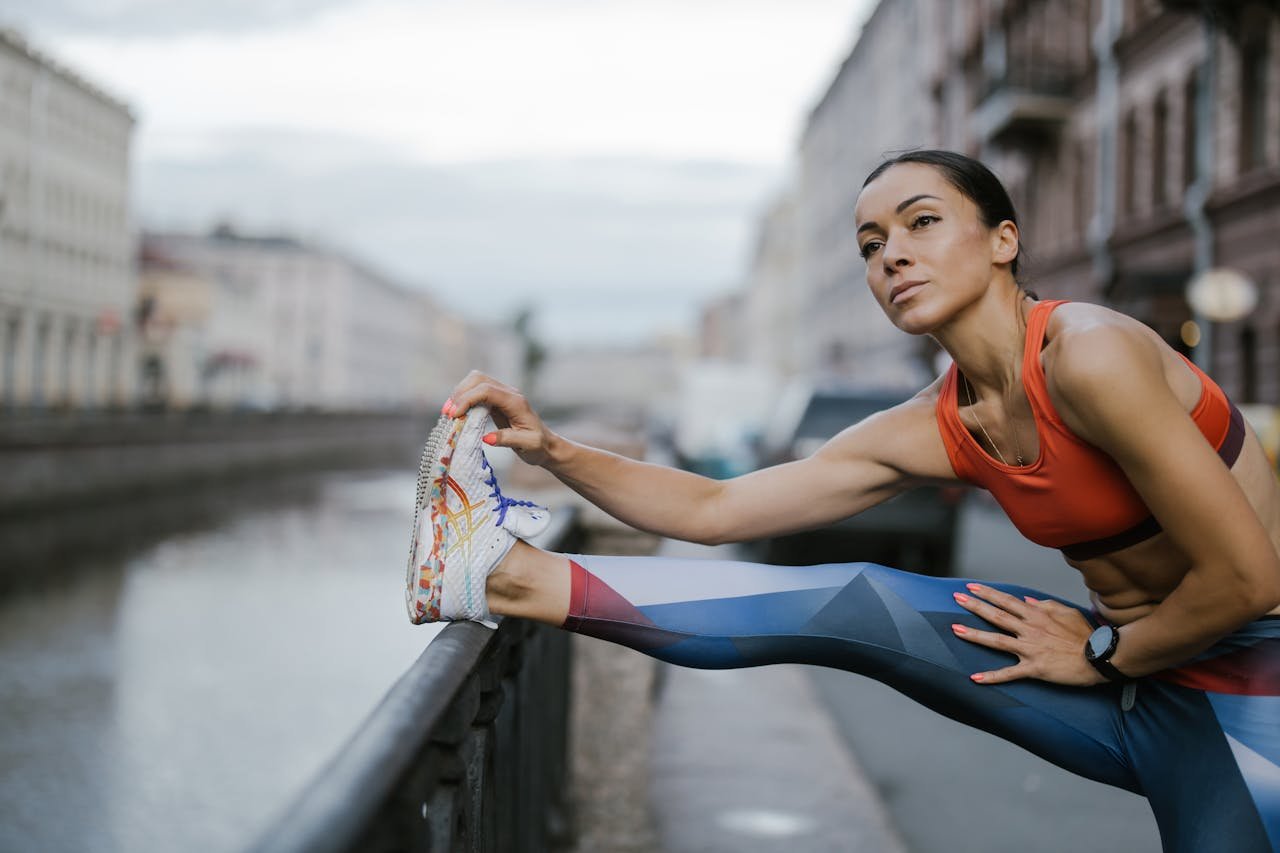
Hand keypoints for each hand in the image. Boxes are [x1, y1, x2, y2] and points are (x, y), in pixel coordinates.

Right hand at [443, 372, 554, 466]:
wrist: (546, 444)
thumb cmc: (538, 446)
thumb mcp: (528, 446)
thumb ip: (508, 440)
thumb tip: (486, 438)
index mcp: (516, 402)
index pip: (486, 391)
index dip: (467, 400)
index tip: (454, 415)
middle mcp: (509, 394)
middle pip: (478, 379)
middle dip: (460, 393)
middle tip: (448, 414)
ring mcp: (502, 395)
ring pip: (476, 381)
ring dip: (460, 394)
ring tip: (449, 413)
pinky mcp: (496, 401)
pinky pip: (477, 392)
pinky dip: (464, 398)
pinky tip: (458, 413)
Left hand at [951, 583, 1104, 686]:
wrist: (1101, 658)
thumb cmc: (1086, 635)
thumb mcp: (1067, 613)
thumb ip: (1046, 605)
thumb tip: (1029, 601)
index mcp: (1037, 615)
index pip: (1007, 601)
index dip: (988, 594)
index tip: (971, 588)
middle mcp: (1030, 629)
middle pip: (996, 616)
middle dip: (974, 606)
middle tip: (956, 599)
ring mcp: (1030, 649)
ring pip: (996, 640)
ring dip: (974, 635)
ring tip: (955, 630)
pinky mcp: (1034, 668)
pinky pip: (1009, 673)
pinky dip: (991, 677)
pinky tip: (975, 678)